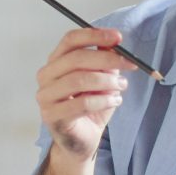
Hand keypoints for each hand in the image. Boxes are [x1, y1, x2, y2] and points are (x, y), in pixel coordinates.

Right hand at [35, 28, 140, 158]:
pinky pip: (82, 103)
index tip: (118, 37)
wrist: (83, 139)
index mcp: (56, 62)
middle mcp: (46, 76)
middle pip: (75, 58)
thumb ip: (104, 61)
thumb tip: (114, 43)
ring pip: (79, 80)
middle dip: (107, 59)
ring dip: (107, 82)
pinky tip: (115, 101)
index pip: (70, 40)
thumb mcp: (102, 79)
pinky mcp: (52, 116)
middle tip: (129, 64)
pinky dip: (104, 100)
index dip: (94, 35)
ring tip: (122, 87)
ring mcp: (46, 96)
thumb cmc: (91, 107)